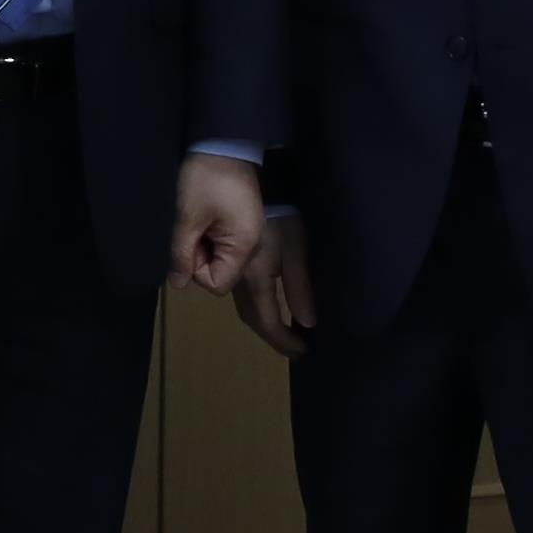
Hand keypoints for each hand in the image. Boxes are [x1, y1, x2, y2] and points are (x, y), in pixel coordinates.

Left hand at [171, 153, 267, 292]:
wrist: (224, 143)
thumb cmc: (206, 179)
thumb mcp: (188, 217)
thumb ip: (182, 253)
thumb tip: (177, 284)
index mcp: (244, 247)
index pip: (218, 284)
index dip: (196, 271)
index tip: (188, 245)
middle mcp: (252, 246)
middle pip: (220, 272)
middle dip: (198, 258)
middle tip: (191, 229)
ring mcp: (249, 234)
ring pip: (219, 258)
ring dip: (202, 246)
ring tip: (196, 220)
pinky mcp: (242, 224)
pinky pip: (223, 243)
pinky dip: (208, 235)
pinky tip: (203, 216)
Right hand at [232, 212, 314, 356]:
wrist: (237, 180)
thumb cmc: (275, 213)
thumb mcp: (294, 248)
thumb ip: (299, 287)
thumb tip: (307, 323)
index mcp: (255, 278)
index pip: (266, 322)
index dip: (283, 341)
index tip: (302, 353)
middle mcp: (238, 279)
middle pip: (251, 318)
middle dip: (272, 337)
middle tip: (293, 349)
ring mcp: (229, 268)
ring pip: (242, 306)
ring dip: (262, 323)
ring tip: (283, 332)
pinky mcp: (226, 257)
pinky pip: (237, 292)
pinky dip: (254, 307)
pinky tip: (266, 305)